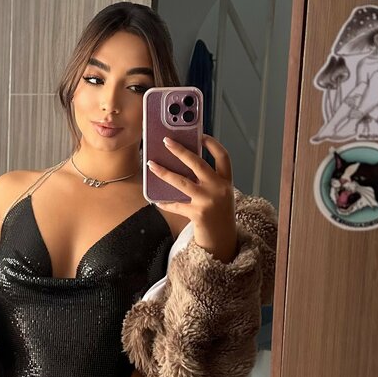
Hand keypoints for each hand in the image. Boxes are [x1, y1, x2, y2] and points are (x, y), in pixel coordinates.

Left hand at [147, 134, 237, 262]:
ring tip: (151, 164)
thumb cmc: (218, 215)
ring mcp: (209, 201)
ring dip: (164, 172)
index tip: (200, 134)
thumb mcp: (219, 195)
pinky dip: (165, 202)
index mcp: (226, 182)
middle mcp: (220, 189)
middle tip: (166, 141)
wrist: (223, 241)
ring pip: (182, 182)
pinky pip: (176, 204)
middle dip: (181, 150)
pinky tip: (155, 200)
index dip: (212, 144)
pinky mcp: (198, 214)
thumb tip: (181, 164)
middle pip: (198, 164)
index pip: (223, 156)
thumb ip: (207, 180)